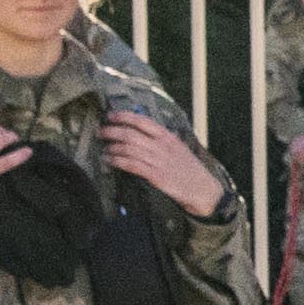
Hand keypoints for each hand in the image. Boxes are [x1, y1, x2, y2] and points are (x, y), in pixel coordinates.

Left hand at [97, 109, 226, 218]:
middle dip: (113, 131)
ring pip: (129, 149)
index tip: (111, 115)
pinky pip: (132, 165)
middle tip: (101, 131)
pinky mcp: (156, 176)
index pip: (142, 121)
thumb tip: (147, 130)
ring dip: (113, 148)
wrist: (202, 189)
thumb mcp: (179, 147)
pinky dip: (119, 161)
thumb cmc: (189, 168)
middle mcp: (162, 146)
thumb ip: (163, 139)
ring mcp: (158, 161)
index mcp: (167, 136)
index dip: (124, 116)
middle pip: (131, 134)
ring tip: (104, 149)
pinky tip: (111, 161)